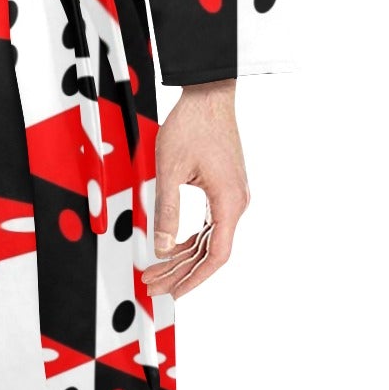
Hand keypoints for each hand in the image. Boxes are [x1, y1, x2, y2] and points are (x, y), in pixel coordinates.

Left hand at [142, 79, 248, 299]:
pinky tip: (172, 249)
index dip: (194, 279)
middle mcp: (236, 203)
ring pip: (208, 239)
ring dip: (182, 257)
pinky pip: (209, 224)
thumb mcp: (170, 169)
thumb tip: (162, 248)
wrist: (208, 95)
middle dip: (180, 272)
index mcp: (228, 202)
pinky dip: (189, 239)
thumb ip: (166, 210)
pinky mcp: (225, 189)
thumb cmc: (192, 125)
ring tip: (155, 272)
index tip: (175, 293)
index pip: (216, 256)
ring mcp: (232, 197)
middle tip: (153, 287)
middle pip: (209, 252)